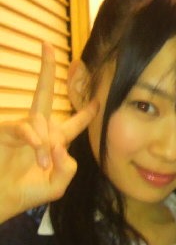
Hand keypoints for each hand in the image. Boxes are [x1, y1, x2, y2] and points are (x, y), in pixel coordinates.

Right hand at [0, 43, 97, 223]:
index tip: (98, 100)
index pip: (74, 124)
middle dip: (46, 70)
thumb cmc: (27, 192)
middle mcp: (38, 130)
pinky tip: (37, 156)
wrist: (3, 198)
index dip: (86, 113)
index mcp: (54, 142)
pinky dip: (33, 141)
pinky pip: (25, 128)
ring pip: (40, 121)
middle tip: (47, 45)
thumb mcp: (58, 185)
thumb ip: (67, 168)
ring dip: (43, 144)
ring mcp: (21, 129)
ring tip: (41, 165)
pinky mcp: (6, 131)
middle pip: (45, 95)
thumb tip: (59, 146)